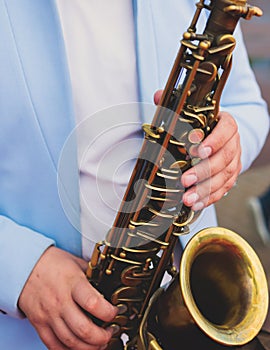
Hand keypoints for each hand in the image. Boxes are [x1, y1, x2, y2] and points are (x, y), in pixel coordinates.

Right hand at [18, 246, 117, 349]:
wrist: (25, 265)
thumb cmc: (52, 262)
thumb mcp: (77, 262)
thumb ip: (93, 274)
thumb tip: (110, 284)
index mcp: (73, 283)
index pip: (94, 304)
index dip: (110, 313)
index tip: (116, 312)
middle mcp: (60, 301)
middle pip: (84, 329)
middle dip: (102, 337)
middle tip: (111, 333)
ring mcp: (49, 314)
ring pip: (70, 342)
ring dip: (89, 348)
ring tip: (99, 344)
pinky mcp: (39, 324)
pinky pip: (53, 345)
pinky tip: (79, 347)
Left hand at [153, 90, 241, 210]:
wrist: (218, 137)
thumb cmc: (202, 125)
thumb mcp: (191, 113)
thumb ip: (175, 105)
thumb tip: (159, 95)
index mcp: (226, 124)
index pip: (226, 131)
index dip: (213, 141)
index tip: (197, 150)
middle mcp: (233, 144)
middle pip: (224, 158)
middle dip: (203, 171)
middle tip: (185, 179)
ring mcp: (234, 162)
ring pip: (224, 177)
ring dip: (205, 189)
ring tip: (188, 198)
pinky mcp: (230, 177)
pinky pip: (223, 189)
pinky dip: (209, 198)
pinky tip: (196, 204)